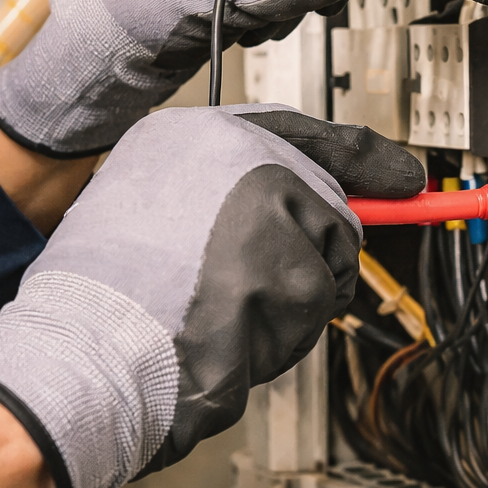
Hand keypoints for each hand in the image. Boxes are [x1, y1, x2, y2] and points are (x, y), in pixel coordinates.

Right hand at [0, 106, 422, 487]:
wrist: (84, 355)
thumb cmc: (100, 304)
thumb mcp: (139, 212)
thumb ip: (214, 201)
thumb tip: (290, 219)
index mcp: (190, 134)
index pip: (297, 132)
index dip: (358, 158)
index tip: (403, 176)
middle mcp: (236, 152)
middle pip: (326, 203)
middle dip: (307, 259)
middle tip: (243, 294)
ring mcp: (270, 204)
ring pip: (329, 259)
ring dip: (291, 303)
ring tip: (218, 313)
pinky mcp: (294, 262)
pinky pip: (321, 304)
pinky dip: (288, 332)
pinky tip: (231, 333)